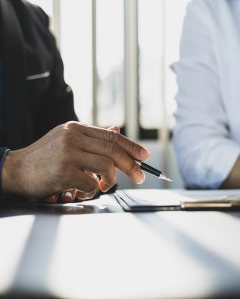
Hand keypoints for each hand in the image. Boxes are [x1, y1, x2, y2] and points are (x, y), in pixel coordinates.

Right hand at [2, 121, 148, 198]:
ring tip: (104, 186)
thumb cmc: (46, 158)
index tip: (144, 155)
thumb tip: (117, 130)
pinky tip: (81, 190)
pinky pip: (91, 183)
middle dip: (131, 165)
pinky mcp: (64, 171)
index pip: (111, 137)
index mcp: (77, 129)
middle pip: (114, 151)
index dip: (131, 146)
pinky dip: (91, 190)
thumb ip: (93, 138)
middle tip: (139, 177)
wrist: (16, 170)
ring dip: (111, 181)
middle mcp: (74, 137)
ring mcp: (69, 153)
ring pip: (107, 166)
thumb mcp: (68, 141)